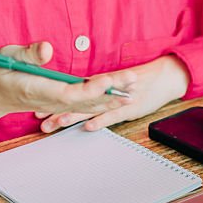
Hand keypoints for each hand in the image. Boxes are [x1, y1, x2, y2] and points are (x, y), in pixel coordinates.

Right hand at [0, 42, 129, 135]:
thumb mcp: (7, 56)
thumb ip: (28, 54)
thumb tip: (46, 48)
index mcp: (37, 89)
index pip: (69, 94)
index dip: (90, 90)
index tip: (107, 81)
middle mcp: (48, 101)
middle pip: (84, 101)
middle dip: (110, 92)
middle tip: (132, 80)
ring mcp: (54, 104)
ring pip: (86, 105)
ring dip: (110, 99)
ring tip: (132, 90)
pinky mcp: (57, 103)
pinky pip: (82, 106)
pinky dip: (101, 102)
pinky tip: (115, 98)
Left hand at [36, 55, 189, 131]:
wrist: (164, 76)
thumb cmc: (141, 80)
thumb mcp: (116, 84)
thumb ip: (99, 90)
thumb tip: (80, 98)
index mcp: (100, 85)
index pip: (73, 93)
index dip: (55, 101)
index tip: (38, 109)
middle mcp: (104, 92)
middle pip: (76, 103)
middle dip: (57, 111)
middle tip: (39, 120)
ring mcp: (116, 100)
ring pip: (89, 109)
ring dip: (72, 116)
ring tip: (55, 123)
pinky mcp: (129, 107)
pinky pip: (113, 115)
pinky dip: (101, 121)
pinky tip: (88, 127)